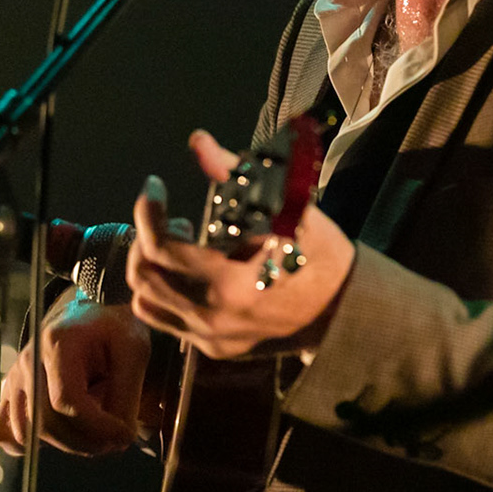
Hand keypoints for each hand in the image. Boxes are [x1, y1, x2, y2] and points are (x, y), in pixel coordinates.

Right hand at [0, 296, 151, 456]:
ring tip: (94, 435)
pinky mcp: (9, 393)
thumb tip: (120, 438)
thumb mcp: (133, 350)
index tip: (124, 434)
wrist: (88, 315)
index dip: (97, 427)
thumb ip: (126, 394)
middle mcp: (28, 360)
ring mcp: (14, 378)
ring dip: (64, 445)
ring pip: (26, 434)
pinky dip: (30, 444)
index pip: (66, 401)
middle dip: (84, 442)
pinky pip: (5, 433)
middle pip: (45, 423)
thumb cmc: (112, 330)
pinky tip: (62, 433)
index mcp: (58, 342)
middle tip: (114, 441)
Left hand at [126, 129, 355, 360]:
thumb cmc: (322, 258)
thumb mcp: (289, 211)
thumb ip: (237, 175)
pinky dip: (163, 291)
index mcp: (229, 285)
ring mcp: (210, 338)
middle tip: (176, 220)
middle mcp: (212, 318)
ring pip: (146, 302)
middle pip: (144, 275)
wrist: (348, 314)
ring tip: (182, 245)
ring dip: (152, 266)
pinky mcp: (213, 348)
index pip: (161, 247)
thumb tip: (199, 143)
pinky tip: (187, 272)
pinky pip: (166, 320)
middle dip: (148, 237)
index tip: (155, 187)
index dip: (149, 211)